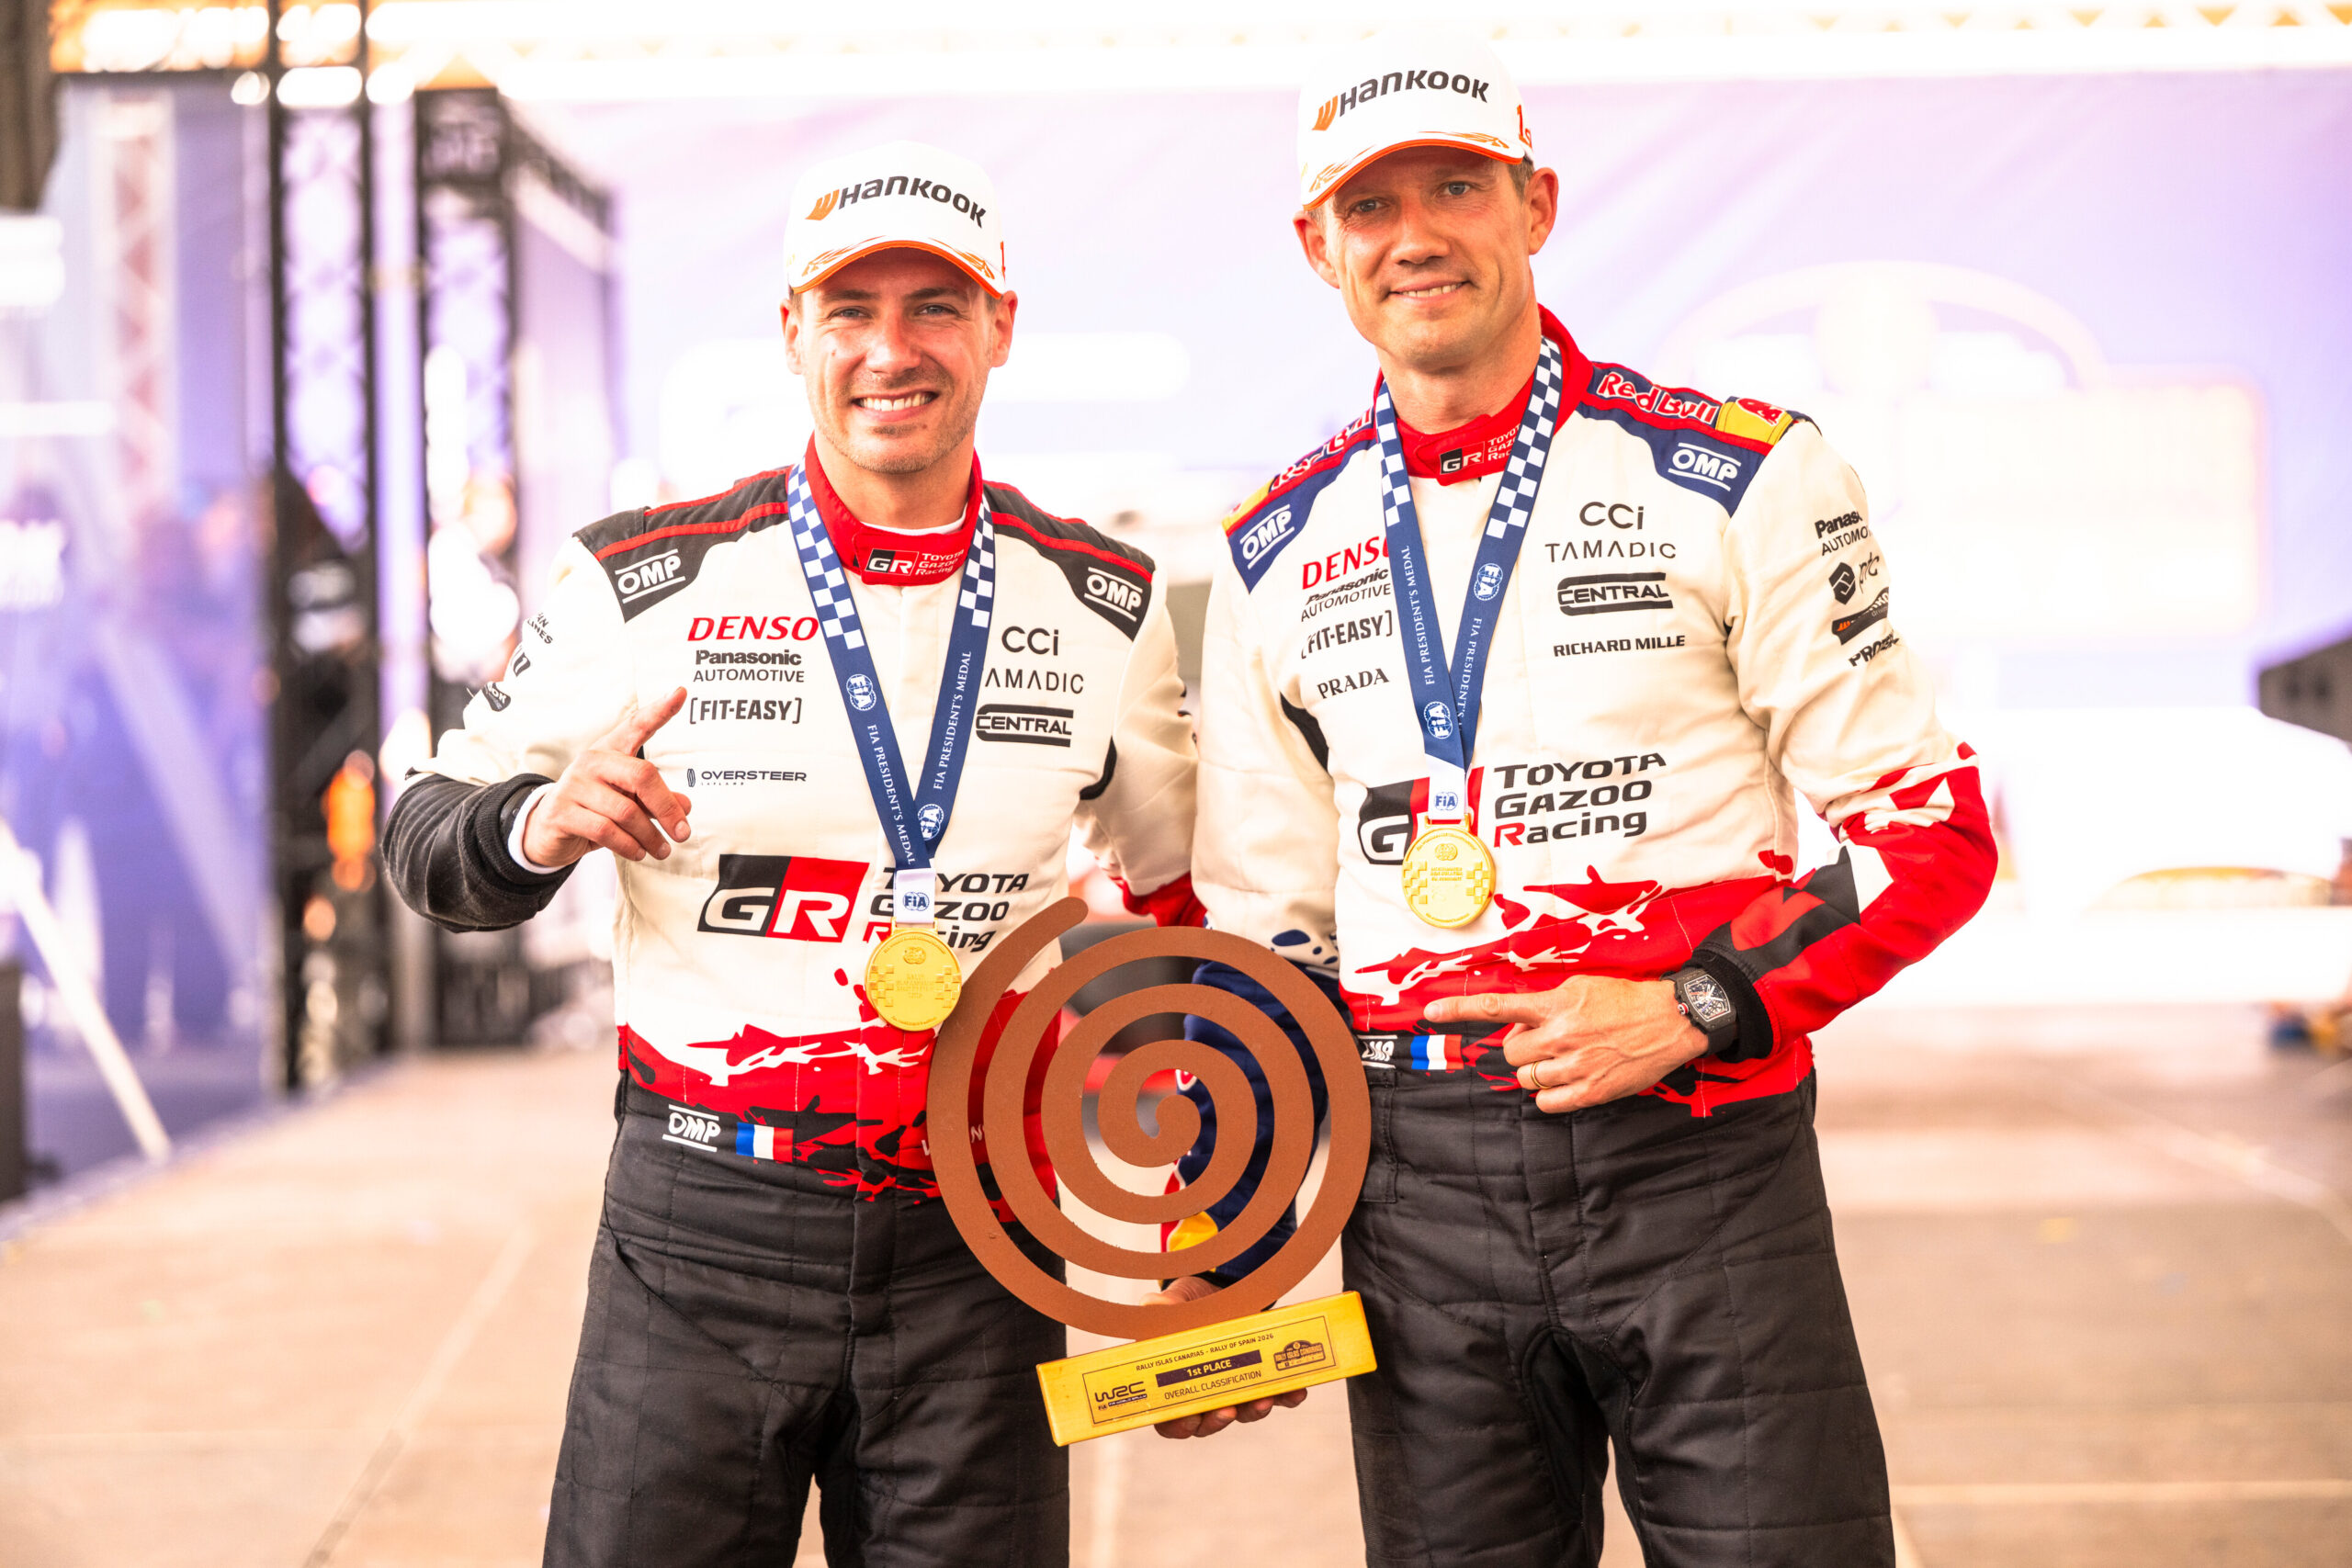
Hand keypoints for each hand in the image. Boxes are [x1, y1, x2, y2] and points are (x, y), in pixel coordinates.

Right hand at [521, 688, 693, 868]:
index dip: (659, 711)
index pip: (636, 726)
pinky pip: (606, 830)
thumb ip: (655, 801)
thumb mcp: (628, 803)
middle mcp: (591, 762)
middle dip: (667, 808)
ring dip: (649, 836)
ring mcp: (573, 785)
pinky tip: (638, 853)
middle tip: (682, 832)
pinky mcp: (562, 812)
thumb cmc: (594, 811)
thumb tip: (685, 807)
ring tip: (662, 850)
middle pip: (642, 776)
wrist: (545, 832)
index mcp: (610, 751)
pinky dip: (628, 845)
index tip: (681, 693)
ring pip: (626, 811)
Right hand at [1142, 1275, 1309, 1438]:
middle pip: (1208, 1421)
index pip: (1170, 1417)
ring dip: (1254, 1411)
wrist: (1225, 1287)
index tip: (1188, 1419)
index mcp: (1177, 1380)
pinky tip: (1296, 1390)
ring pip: (1244, 1412)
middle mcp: (1206, 1389)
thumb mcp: (1179, 1301)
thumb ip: (1167, 1307)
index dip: (1177, 1425)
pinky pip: (1277, 1393)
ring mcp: (1236, 1386)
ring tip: (1263, 1399)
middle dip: (1218, 1421)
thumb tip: (1153, 1305)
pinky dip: (1287, 1396)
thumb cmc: (1193, 1303)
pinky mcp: (1263, 1376)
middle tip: (1226, 1411)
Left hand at [1424, 977, 1706, 1113]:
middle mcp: (1561, 1035)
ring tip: (1564, 1059)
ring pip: (1526, 1079)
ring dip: (1537, 1071)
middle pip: (1511, 1054)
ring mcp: (1575, 1065)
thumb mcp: (1581, 987)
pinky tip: (1566, 1081)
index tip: (1429, 1013)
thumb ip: (1545, 1004)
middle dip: (1522, 1050)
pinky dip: (1549, 1095)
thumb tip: (1518, 1026)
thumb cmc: (1626, 1000)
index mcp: (1556, 1004)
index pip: (1496, 1007)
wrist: (1671, 1020)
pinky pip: (1546, 1102)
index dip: (1458, 1010)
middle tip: (1546, 1042)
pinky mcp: (1591, 1091)